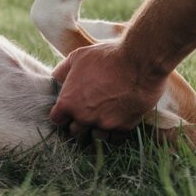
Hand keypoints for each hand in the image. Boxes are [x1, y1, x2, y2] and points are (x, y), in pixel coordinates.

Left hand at [48, 42, 166, 138]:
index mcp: (68, 102)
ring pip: (96, 137)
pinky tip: (117, 120)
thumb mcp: (77, 57)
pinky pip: (115, 137)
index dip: (62, 114)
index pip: (57, 119)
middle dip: (79, 124)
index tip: (68, 109)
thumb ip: (63, 71)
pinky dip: (115, 131)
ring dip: (97, 129)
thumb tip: (55, 78)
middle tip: (87, 113)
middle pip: (75, 131)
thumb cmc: (106, 57)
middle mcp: (84, 117)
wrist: (140, 63)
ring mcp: (104, 125)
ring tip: (102, 118)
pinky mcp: (123, 127)